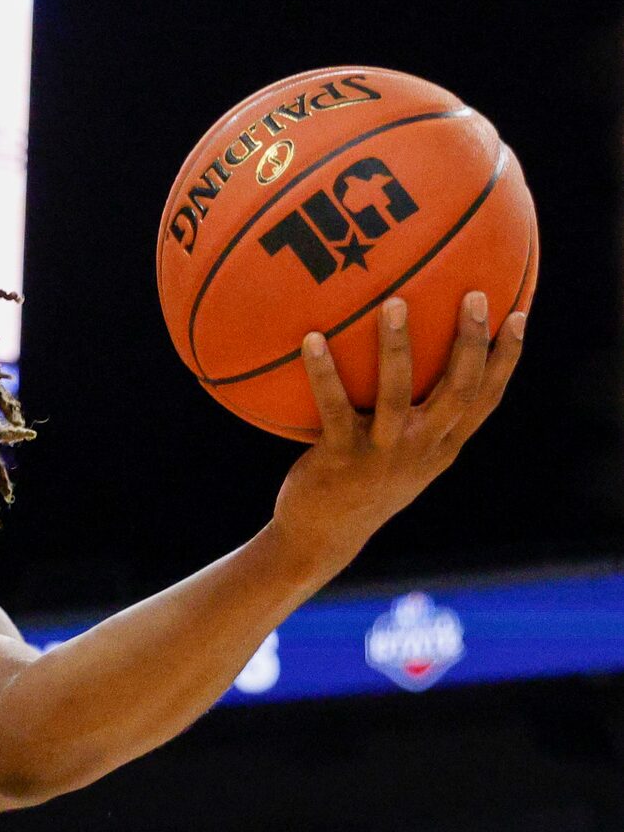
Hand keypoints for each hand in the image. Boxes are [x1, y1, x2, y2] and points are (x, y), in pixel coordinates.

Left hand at [272, 292, 524, 578]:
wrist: (322, 536)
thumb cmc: (361, 484)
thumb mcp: (401, 455)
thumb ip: (415, 418)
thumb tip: (411, 360)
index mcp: (441, 447)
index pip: (486, 399)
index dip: (506, 360)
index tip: (519, 316)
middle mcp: (421, 449)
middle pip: (458, 390)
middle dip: (471, 342)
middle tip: (474, 295)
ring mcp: (383, 454)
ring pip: (398, 394)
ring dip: (397, 347)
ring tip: (394, 303)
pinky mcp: (341, 458)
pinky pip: (333, 406)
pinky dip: (323, 372)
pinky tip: (311, 338)